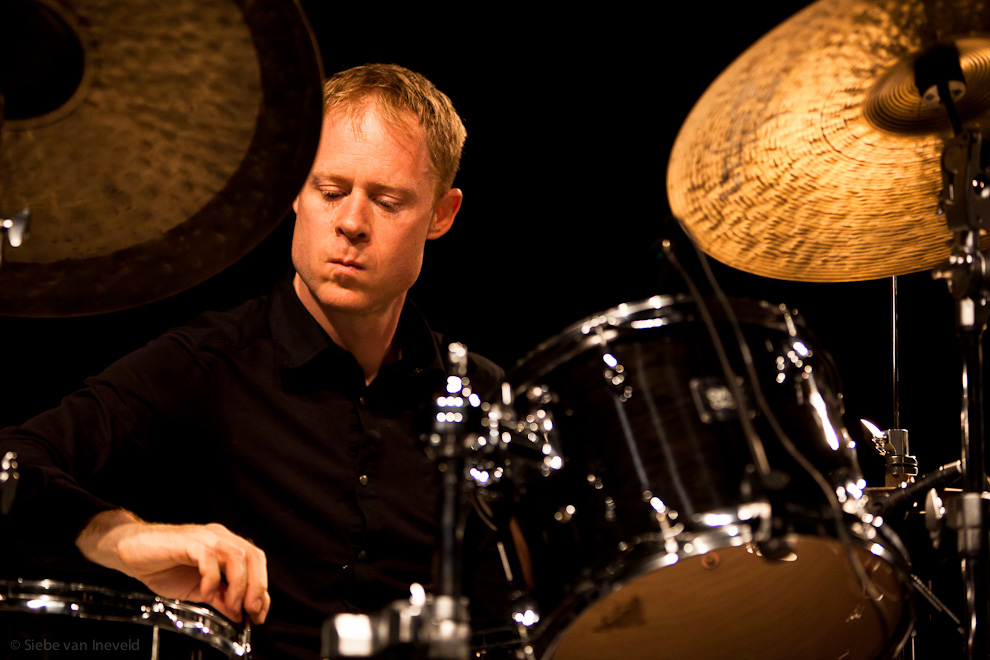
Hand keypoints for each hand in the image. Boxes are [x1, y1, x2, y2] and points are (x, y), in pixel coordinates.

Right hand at [76, 510, 270, 623]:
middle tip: (250, 611)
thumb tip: (238, 614)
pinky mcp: (187, 542)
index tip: (258, 612)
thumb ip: (219, 597)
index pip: (256, 561)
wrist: (130, 551)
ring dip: (238, 584)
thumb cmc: (163, 566)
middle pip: (252, 557)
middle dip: (256, 587)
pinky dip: (212, 578)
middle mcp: (219, 537)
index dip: (262, 587)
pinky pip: (208, 557)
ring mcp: (204, 537)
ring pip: (236, 556)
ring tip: (231, 605)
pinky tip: (206, 593)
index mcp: (226, 545)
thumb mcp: (197, 589)